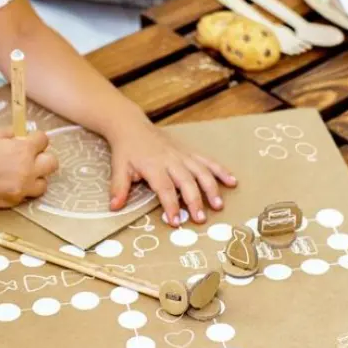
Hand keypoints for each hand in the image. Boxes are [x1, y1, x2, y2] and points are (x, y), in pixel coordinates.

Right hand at [0, 128, 57, 207]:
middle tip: (30, 158)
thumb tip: (24, 137)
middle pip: (52, 163)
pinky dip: (22, 189)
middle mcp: (27, 170)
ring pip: (44, 184)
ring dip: (36, 177)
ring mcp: (21, 188)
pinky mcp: (13, 202)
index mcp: (23, 149)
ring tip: (22, 174)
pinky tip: (9, 183)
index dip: (37, 139)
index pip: (44, 140)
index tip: (30, 141)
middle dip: (43, 158)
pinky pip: (26, 195)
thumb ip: (13, 135)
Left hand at [107, 121, 235, 225]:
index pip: (164, 189)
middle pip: (186, 182)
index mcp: (153, 166)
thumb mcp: (118, 168)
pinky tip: (232, 181)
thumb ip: (119, 188)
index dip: (170, 206)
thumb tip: (115, 207)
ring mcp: (182, 155)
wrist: (132, 126)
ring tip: (218, 205)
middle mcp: (171, 160)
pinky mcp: (189, 152)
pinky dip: (220, 170)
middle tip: (200, 219)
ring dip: (211, 188)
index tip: (175, 221)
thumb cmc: (126, 150)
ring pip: (201, 171)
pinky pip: (207, 161)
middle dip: (194, 201)